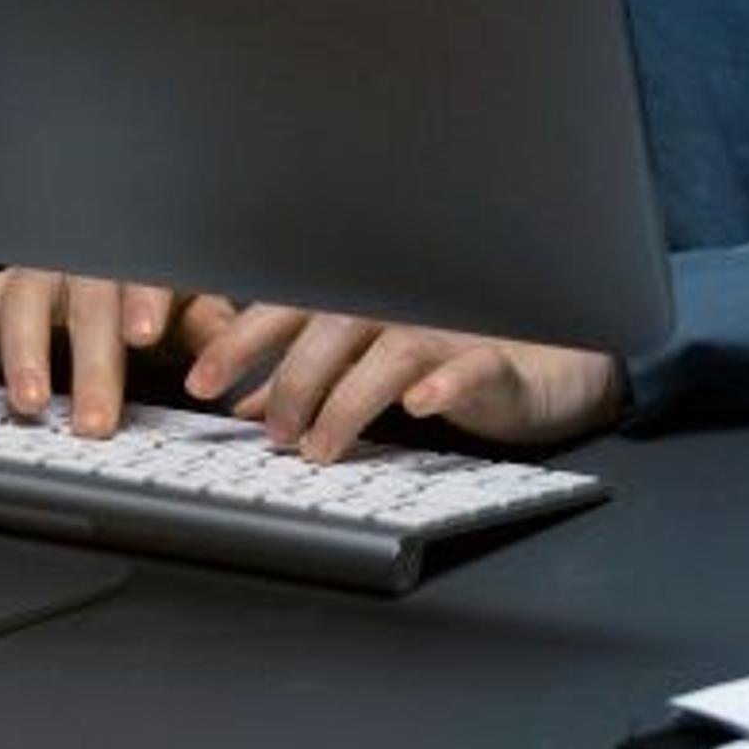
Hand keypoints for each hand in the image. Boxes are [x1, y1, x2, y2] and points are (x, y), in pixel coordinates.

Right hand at [0, 264, 213, 436]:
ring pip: (23, 298)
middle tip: (93, 418)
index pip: (144, 272)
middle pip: (84, 299)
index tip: (145, 335)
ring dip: (23, 350)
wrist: (107, 266)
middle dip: (89, 360)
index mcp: (137, 260)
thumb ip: (208, 327)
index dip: (144, 299)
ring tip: (26, 400)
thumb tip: (229, 354)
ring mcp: (35, 273)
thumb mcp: (188, 309)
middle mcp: (83, 262)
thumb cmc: (148, 294)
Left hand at [180, 297, 625, 464]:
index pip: (292, 307)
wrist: (549, 362)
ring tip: (321, 447)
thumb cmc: (453, 357)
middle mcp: (401, 303)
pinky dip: (444, 384)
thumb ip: (312, 381)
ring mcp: (451, 328)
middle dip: (292, 380)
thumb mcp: (370, 371)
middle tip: (272, 434)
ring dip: (349, 399)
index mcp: (364, 301)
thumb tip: (248, 407)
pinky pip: (471, 366)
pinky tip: (419, 406)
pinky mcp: (497, 360)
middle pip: (334, 326)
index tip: (198, 380)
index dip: (242, 340)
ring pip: (392, 350)